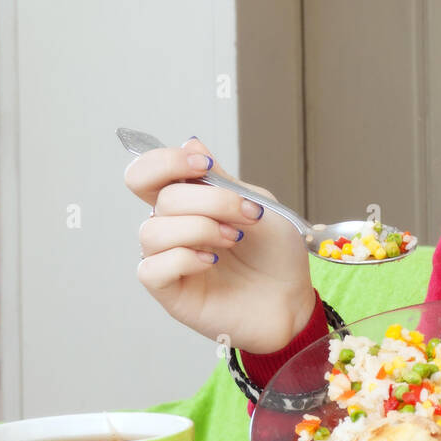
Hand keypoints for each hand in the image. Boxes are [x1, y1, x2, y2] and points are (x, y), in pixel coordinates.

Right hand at [124, 135, 316, 354]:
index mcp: (188, 203)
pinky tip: (212, 262)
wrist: (293, 298)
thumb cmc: (276, 253)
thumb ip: (222, 180)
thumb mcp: (257, 205)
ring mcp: (168, 260)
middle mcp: (172, 228)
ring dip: (200, 228)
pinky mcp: (170, 291)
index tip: (204, 164)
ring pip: (153, 231)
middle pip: (162, 198)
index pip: (148, 173)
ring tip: (233, 238)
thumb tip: (191, 142)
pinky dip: (184, 258)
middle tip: (247, 214)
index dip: (166, 162)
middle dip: (211, 201)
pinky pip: (152, 268)